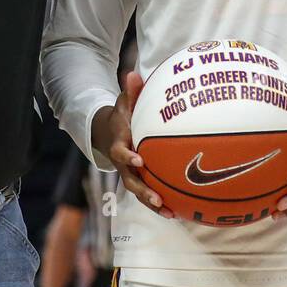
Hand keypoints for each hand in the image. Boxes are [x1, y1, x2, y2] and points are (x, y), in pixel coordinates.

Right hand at [89, 72, 173, 217]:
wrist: (108, 133)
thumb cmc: (122, 116)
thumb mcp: (123, 102)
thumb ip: (130, 92)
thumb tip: (132, 73)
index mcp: (119, 144)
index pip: (120, 152)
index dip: (128, 157)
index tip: (140, 160)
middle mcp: (123, 163)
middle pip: (129, 180)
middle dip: (142, 190)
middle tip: (156, 198)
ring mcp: (130, 174)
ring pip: (139, 192)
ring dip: (152, 203)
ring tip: (169, 212)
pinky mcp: (139, 180)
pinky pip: (148, 194)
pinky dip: (160, 204)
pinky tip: (177, 212)